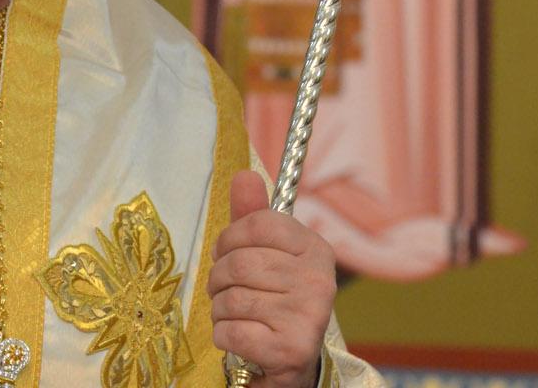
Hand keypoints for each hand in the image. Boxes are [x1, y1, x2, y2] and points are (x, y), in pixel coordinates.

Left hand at [208, 171, 335, 387]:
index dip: (229, 238)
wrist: (292, 361)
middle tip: (223, 289)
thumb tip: (243, 175)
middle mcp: (318, 281)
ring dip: (219, 309)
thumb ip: (252, 215)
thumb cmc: (274, 298)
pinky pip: (231, 331)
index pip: (258, 223)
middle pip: (240, 263)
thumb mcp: (266, 252)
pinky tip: (238, 337)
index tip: (226, 253)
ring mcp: (308, 316)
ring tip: (233, 314)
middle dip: (219, 278)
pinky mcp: (290, 350)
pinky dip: (222, 335)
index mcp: (315, 249)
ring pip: (232, 298)